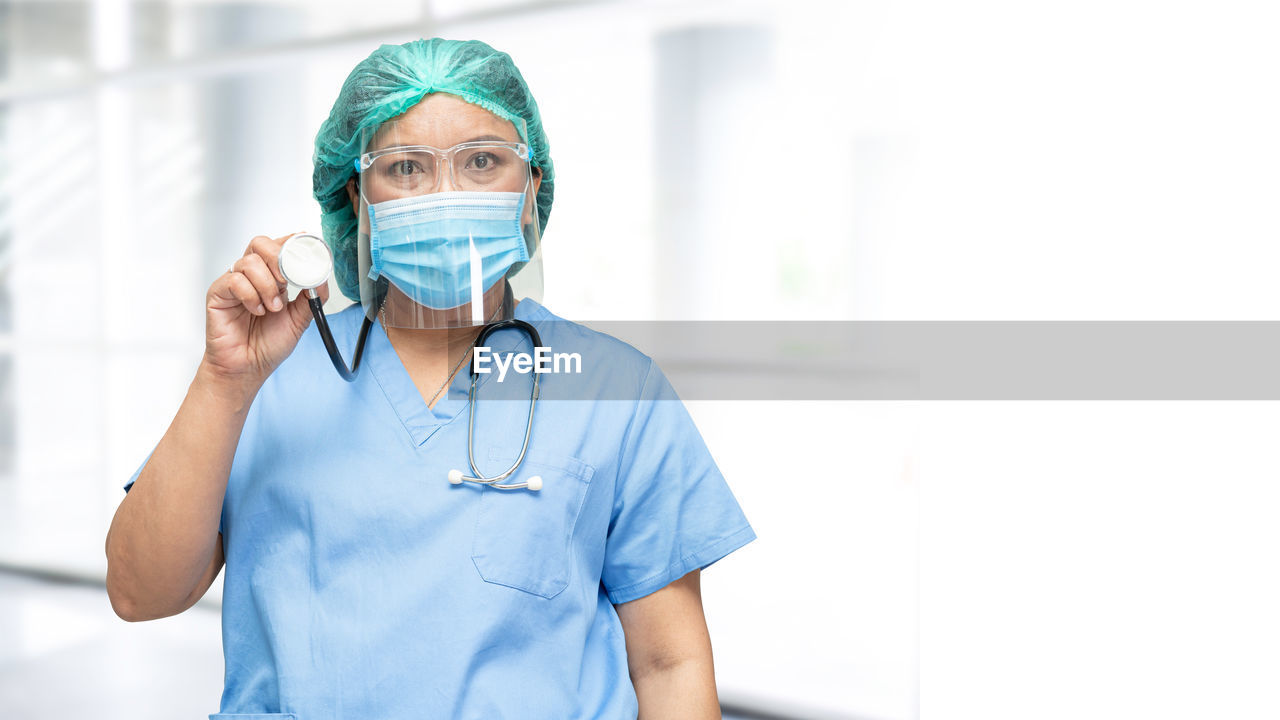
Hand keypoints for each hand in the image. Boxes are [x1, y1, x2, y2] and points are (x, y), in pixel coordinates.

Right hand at [203, 233, 329, 386]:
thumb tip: (321, 278)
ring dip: (266, 285)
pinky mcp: (218, 294)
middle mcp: (252, 277)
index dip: (292, 244)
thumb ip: (311, 298)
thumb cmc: (268, 345)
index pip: (279, 248)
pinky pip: (234, 280)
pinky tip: (256, 310)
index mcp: (272, 278)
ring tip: (272, 308)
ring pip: (249, 262)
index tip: (305, 250)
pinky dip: (250, 295)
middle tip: (286, 282)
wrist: (248, 368)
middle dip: (278, 259)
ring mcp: (234, 284)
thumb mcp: (299, 320)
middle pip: (261, 244)